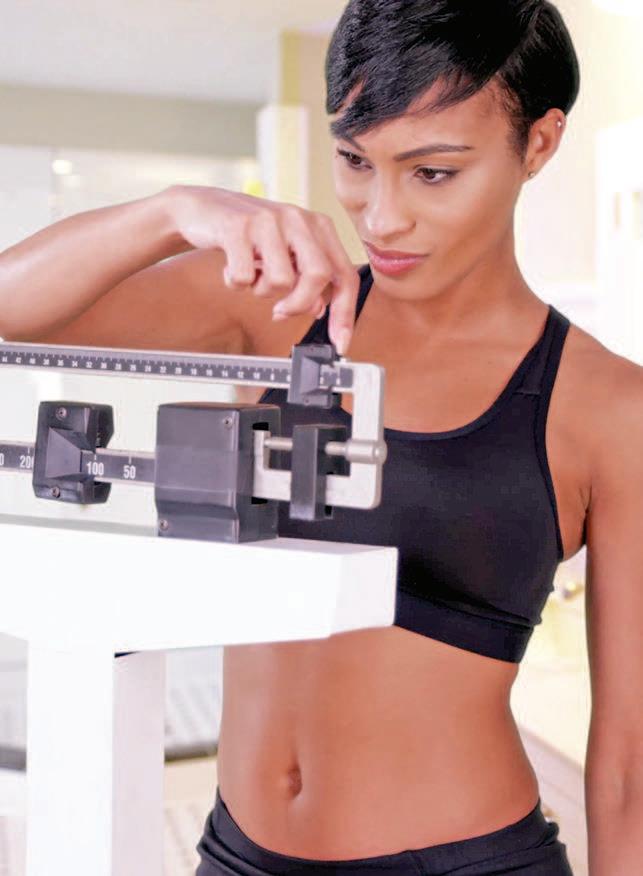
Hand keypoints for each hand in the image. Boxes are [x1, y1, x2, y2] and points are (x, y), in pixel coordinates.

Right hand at [168, 185, 358, 354]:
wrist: (200, 208)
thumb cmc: (248, 236)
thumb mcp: (284, 254)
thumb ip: (306, 279)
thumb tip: (319, 310)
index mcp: (317, 226)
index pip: (344, 275)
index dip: (344, 313)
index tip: (340, 344)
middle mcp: (298, 219)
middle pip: (319, 276)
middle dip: (300, 304)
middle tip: (279, 313)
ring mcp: (268, 221)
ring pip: (281, 280)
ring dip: (261, 290)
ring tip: (250, 274)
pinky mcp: (237, 227)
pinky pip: (245, 277)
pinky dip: (235, 282)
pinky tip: (230, 268)